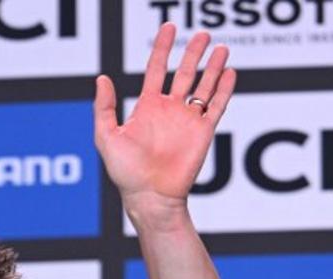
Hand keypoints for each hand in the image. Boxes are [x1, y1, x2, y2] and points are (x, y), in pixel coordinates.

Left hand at [94, 24, 234, 217]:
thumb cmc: (125, 172)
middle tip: (203, 34)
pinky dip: (224, 90)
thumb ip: (104, 107)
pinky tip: (230, 72)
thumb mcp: (107, 136)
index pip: (157, 68)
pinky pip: (216, 107)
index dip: (163, 47)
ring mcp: (187, 120)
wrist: (150, 197)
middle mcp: (169, 110)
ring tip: (221, 48)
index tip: (169, 27)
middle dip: (193, 53)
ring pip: (204, 87)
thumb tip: (102, 78)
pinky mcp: (203, 133)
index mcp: (147, 106)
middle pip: (185, 73)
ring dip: (213, 67)